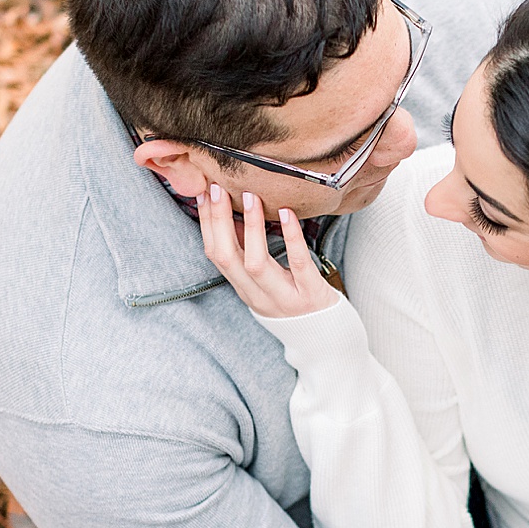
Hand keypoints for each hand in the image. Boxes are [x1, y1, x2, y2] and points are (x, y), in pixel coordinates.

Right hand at [197, 184, 338, 318]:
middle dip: (218, 221)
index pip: (215, 255)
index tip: (202, 193)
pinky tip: (287, 213)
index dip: (206, 224)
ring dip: (251, 227)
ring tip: (251, 197)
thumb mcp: (266, 281)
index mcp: (245, 290)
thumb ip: (249, 252)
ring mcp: (284, 298)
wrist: (326, 338)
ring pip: (256, 264)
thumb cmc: (295, 301)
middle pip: (227, 258)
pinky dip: (291, 237)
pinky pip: (298, 263)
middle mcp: (259, 296)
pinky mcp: (310, 294)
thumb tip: (233, 214)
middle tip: (217, 189)